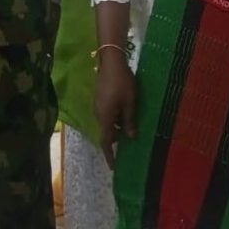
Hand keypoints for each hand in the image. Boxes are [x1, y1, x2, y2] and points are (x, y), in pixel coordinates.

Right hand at [94, 50, 136, 168]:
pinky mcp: (99, 98)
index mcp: (105, 117)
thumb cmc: (122, 82)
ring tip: (131, 128)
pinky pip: (107, 114)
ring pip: (107, 122)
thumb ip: (129, 121)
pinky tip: (125, 114)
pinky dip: (115, 118)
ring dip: (117, 127)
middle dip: (116, 140)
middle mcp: (98, 113)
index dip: (109, 155)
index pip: (105, 141)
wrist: (110, 61)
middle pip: (106, 132)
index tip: (113, 167)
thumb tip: (130, 137)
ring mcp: (97, 105)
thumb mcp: (130, 102)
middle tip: (130, 145)